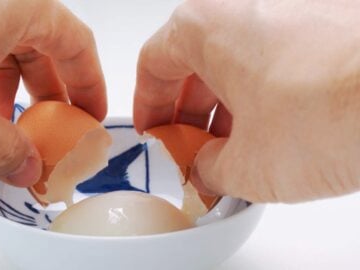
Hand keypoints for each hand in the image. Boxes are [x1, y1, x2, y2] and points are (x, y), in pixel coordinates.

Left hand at [0, 0, 105, 186]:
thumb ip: (2, 149)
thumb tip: (27, 170)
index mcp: (15, 4)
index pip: (75, 41)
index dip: (90, 82)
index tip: (91, 115)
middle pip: (43, 45)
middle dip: (51, 93)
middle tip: (54, 131)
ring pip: (7, 47)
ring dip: (14, 90)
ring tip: (9, 127)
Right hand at [134, 0, 359, 201]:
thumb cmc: (333, 110)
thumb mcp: (248, 165)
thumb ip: (212, 171)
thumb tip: (208, 171)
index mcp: (206, 26)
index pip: (154, 64)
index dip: (148, 106)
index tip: (155, 132)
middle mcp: (243, 6)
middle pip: (194, 62)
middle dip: (188, 112)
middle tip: (192, 147)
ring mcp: (286, 10)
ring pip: (235, 60)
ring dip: (225, 106)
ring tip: (233, 146)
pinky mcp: (322, 23)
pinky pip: (272, 58)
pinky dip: (262, 93)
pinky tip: (273, 129)